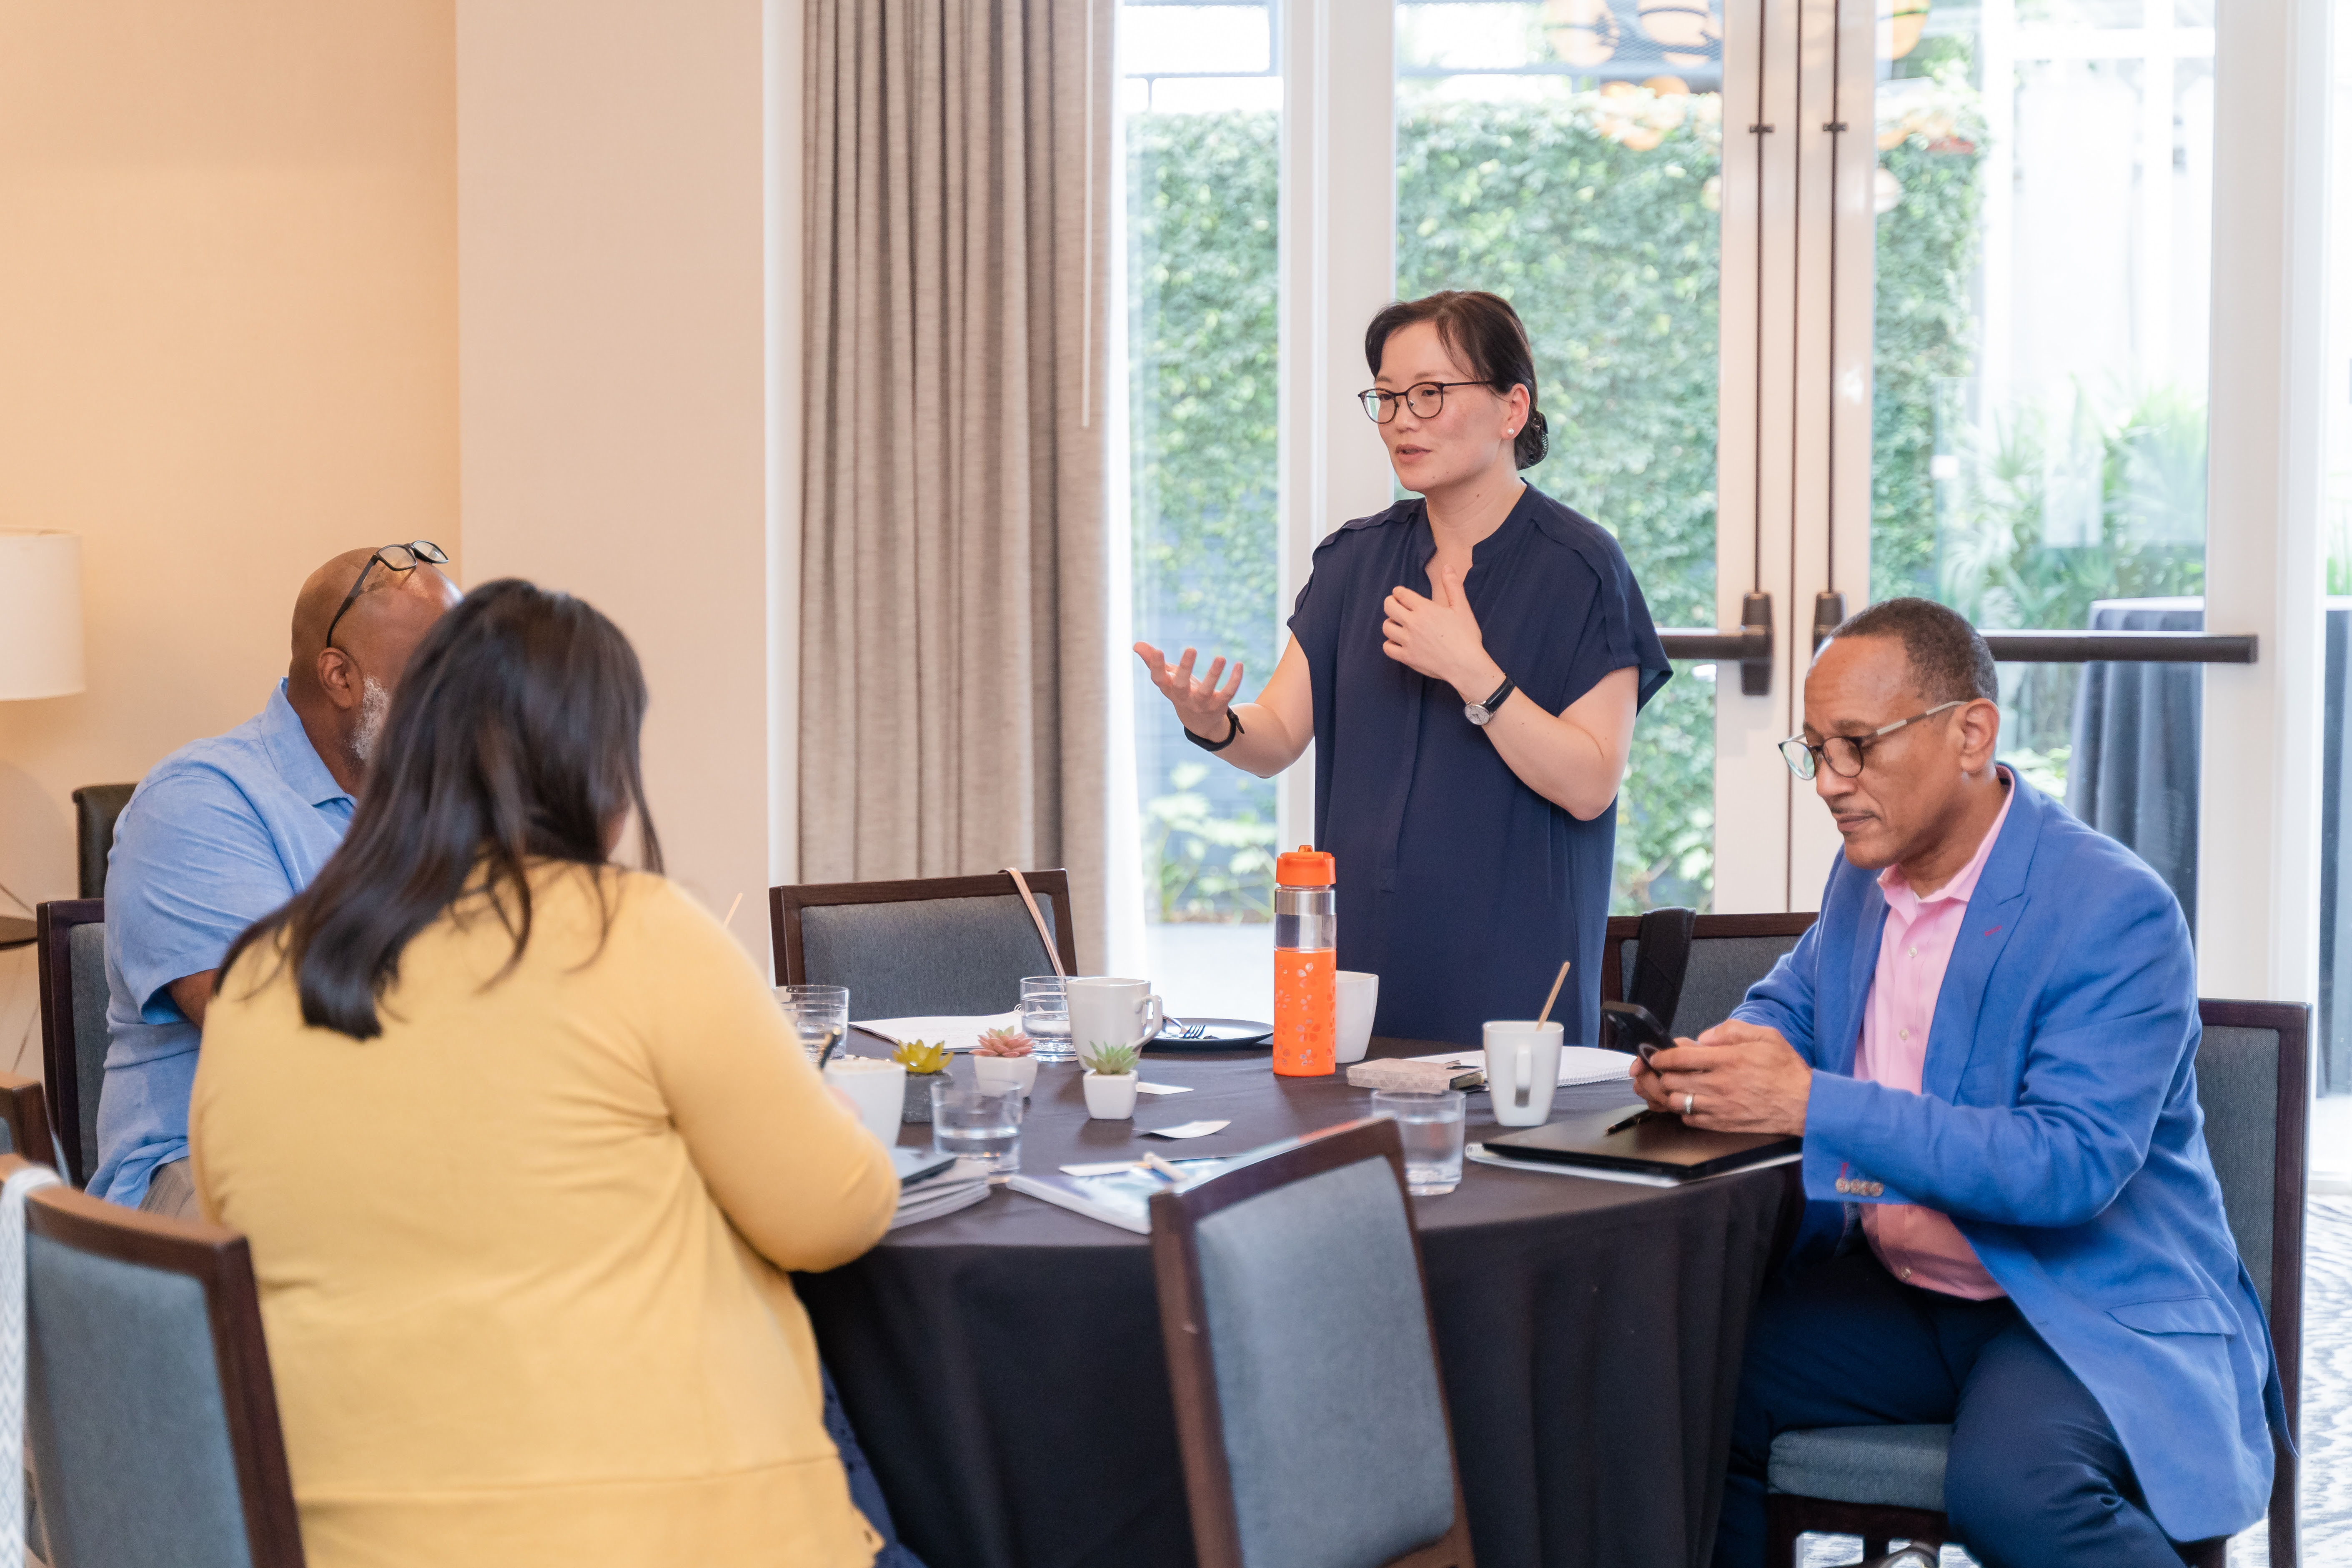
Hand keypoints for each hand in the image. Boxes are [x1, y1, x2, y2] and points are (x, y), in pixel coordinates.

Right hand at [1135, 642, 1243, 739]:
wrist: (1199, 722)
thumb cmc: (1180, 691)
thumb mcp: (1167, 677)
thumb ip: (1152, 660)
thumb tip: (1136, 644)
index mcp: (1168, 689)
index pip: (1158, 679)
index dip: (1157, 666)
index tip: (1158, 650)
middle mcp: (1183, 698)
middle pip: (1181, 686)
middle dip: (1185, 668)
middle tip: (1191, 648)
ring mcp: (1201, 704)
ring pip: (1207, 691)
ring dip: (1213, 674)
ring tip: (1220, 657)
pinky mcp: (1218, 706)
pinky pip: (1227, 693)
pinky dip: (1234, 680)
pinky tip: (1239, 664)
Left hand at [1381, 562, 1496, 697]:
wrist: (1466, 665)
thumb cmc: (1466, 636)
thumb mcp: (1462, 607)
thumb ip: (1452, 585)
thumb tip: (1447, 567)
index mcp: (1424, 609)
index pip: (1401, 594)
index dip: (1399, 592)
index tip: (1401, 594)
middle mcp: (1412, 623)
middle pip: (1389, 607)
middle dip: (1390, 603)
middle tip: (1396, 606)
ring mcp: (1407, 641)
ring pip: (1386, 627)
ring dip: (1390, 623)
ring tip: (1398, 624)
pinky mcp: (1407, 657)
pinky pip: (1388, 648)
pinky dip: (1390, 644)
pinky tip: (1398, 642)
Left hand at [1629, 1020, 1811, 1135]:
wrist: (1805, 1104)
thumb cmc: (1787, 1070)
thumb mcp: (1766, 1036)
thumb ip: (1731, 1031)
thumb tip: (1703, 1037)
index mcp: (1728, 1060)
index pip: (1680, 1057)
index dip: (1661, 1056)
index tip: (1656, 1055)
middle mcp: (1719, 1085)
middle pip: (1671, 1080)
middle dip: (1660, 1073)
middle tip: (1660, 1070)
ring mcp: (1719, 1107)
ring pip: (1676, 1102)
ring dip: (1670, 1093)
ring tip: (1673, 1086)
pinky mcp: (1723, 1124)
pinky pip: (1690, 1120)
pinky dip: (1684, 1111)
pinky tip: (1690, 1103)